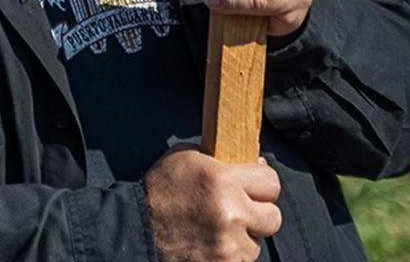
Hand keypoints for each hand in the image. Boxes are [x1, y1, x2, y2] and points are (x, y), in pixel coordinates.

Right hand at [143, 147, 280, 261]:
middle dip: (259, 214)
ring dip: (243, 239)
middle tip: (241, 211)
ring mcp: (227, 248)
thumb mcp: (188, 158)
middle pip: (273, 218)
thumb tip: (257, 164)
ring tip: (219, 232)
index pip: (271, 182)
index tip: (253, 187)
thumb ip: (224, 159)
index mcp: (223, 180)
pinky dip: (231, 257)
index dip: (262, 184)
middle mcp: (230, 214)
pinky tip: (212, 247)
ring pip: (257, 245)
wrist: (136, 232)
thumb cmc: (161, 190)